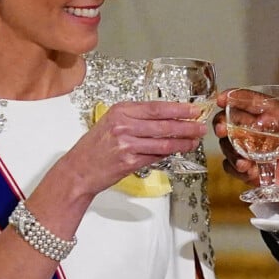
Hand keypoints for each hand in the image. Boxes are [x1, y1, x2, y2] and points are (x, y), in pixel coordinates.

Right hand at [56, 100, 205, 195]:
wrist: (78, 170)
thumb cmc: (94, 147)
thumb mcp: (111, 123)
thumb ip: (135, 118)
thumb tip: (165, 118)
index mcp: (120, 111)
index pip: (156, 107)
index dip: (178, 109)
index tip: (193, 109)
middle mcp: (123, 126)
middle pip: (163, 124)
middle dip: (186, 125)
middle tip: (200, 126)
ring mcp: (127, 145)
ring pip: (163, 142)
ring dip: (182, 142)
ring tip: (194, 141)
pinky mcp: (130, 162)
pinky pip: (156, 156)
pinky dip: (168, 154)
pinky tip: (177, 151)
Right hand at [213, 90, 278, 216]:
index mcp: (275, 119)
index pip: (253, 103)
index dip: (236, 97)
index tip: (223, 98)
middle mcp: (258, 132)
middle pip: (231, 121)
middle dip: (222, 122)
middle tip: (222, 128)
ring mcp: (251, 151)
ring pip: (228, 144)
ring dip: (228, 148)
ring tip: (240, 158)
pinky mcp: (249, 170)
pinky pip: (233, 167)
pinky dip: (235, 167)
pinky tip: (245, 169)